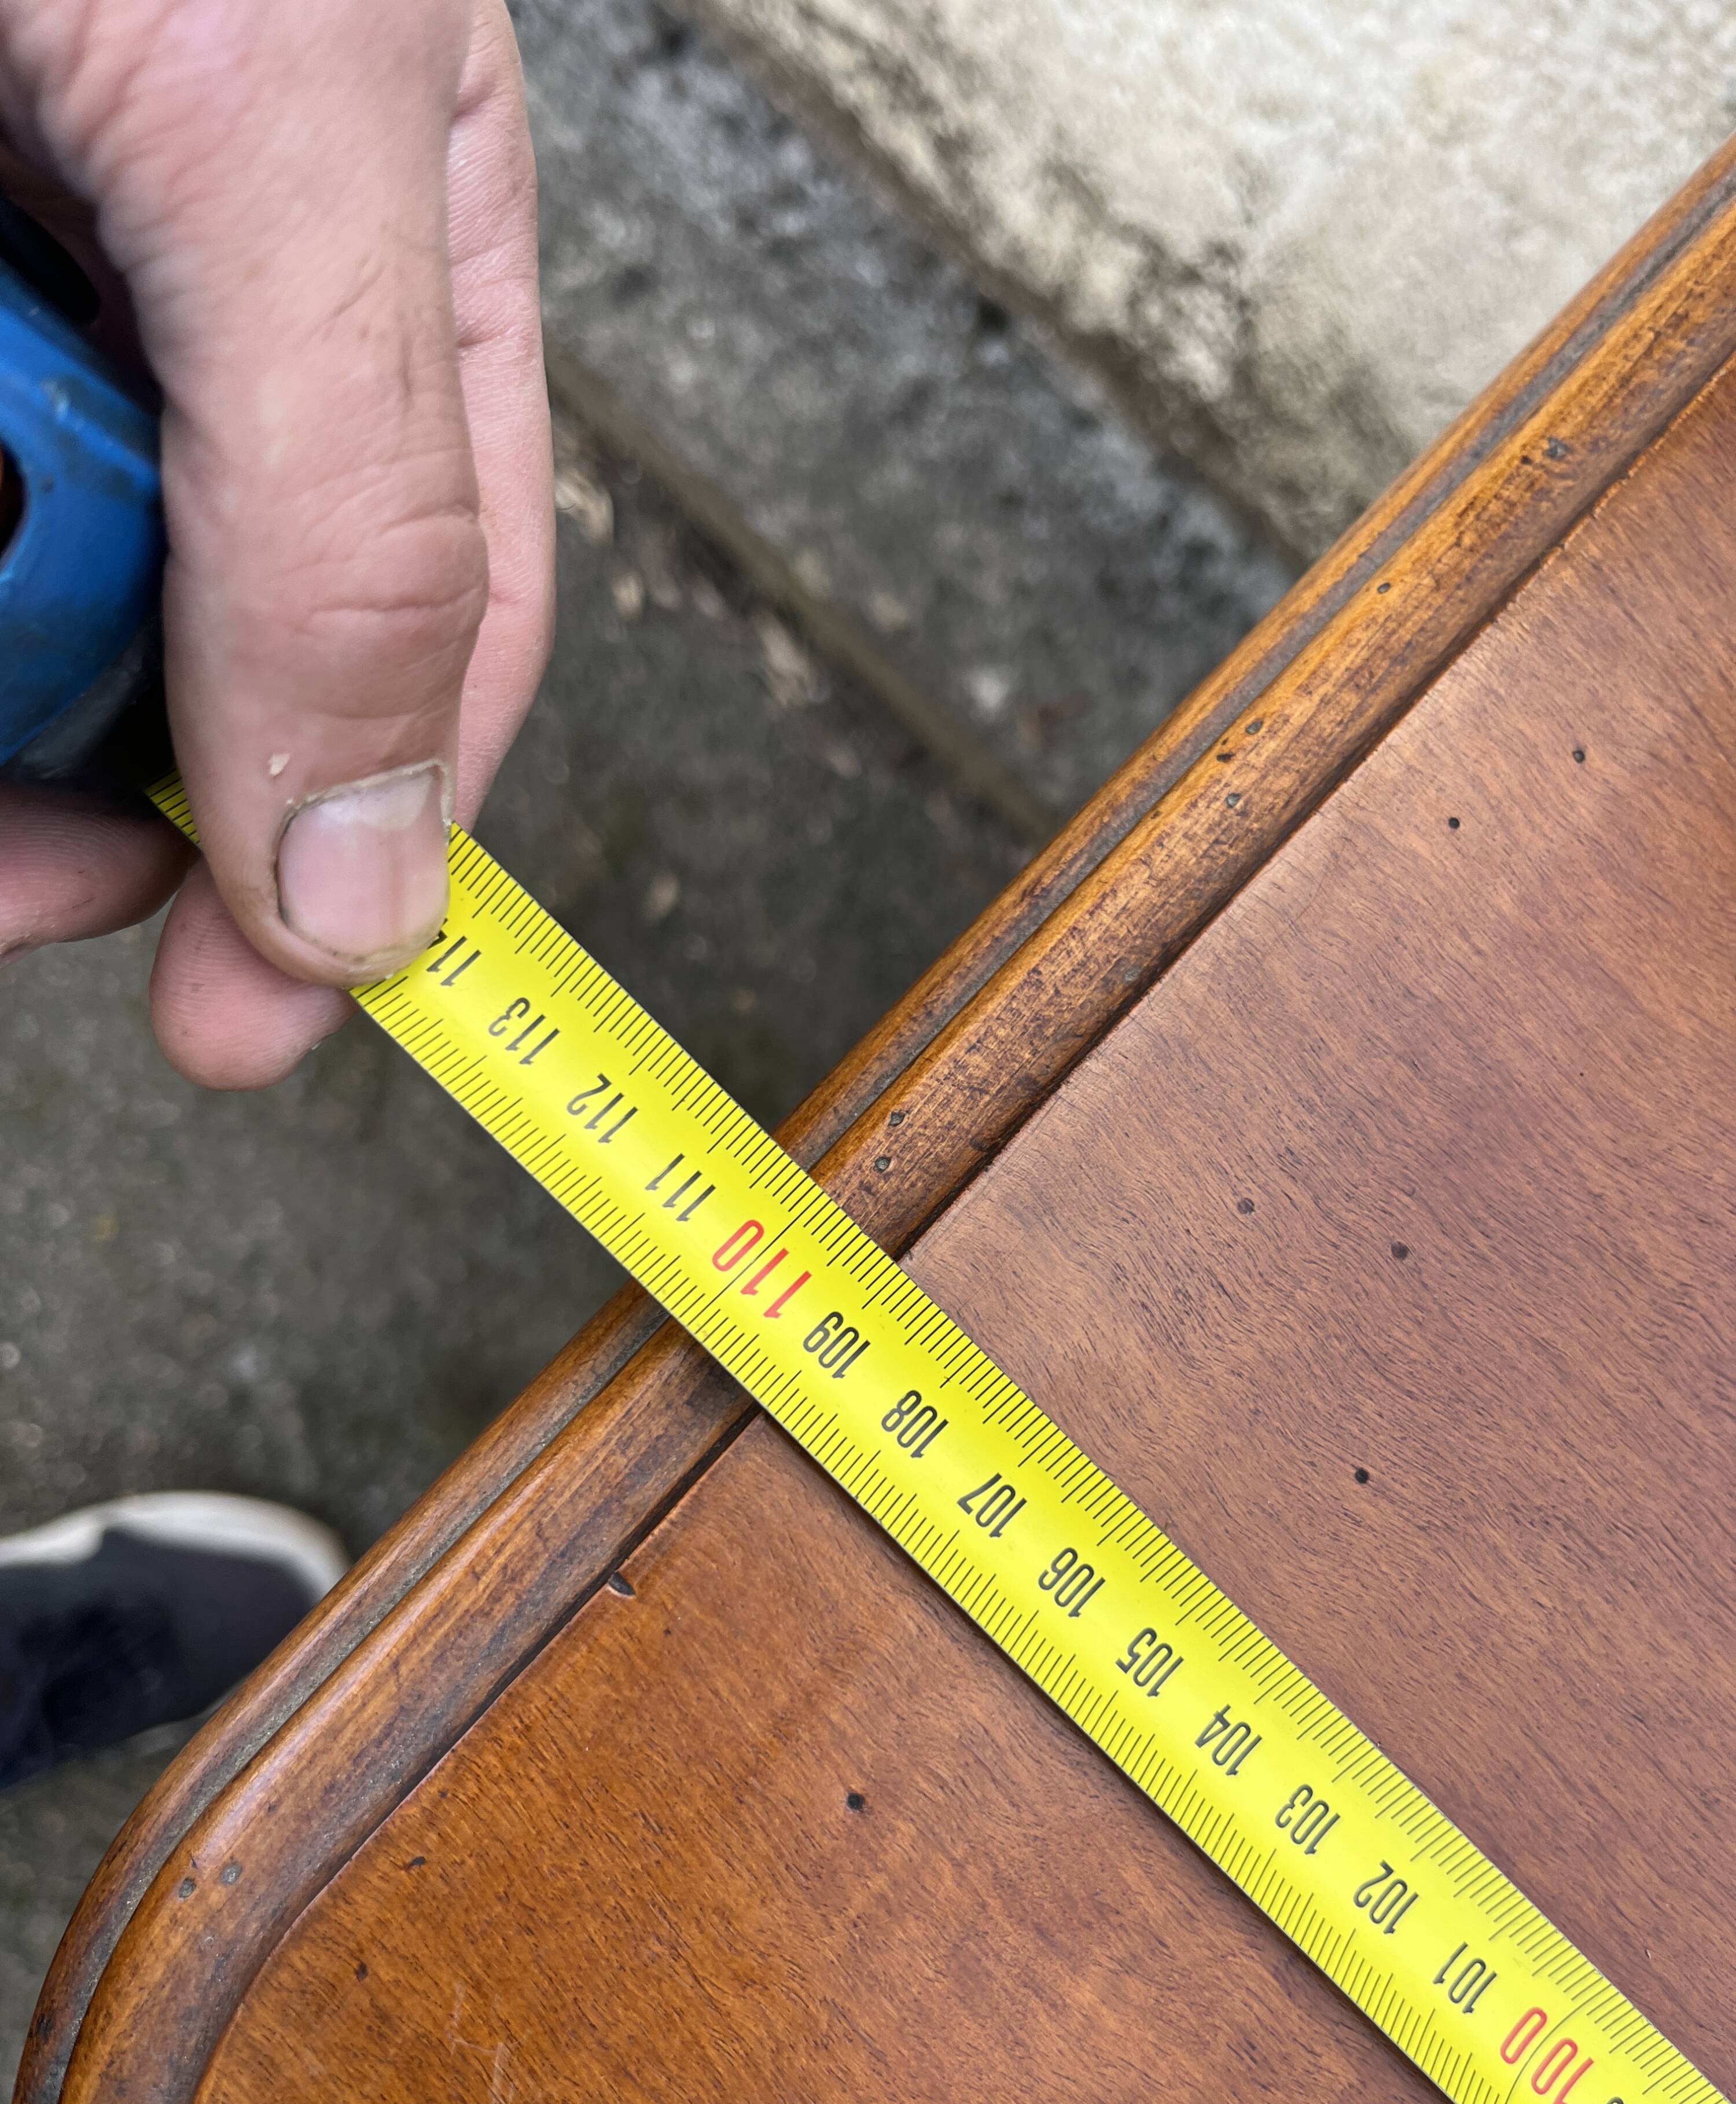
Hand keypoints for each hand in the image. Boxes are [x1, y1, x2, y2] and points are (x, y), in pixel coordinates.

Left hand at [0, 0, 553, 1086]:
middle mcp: (203, 302)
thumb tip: (374, 881)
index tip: (258, 1009)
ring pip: (16, 594)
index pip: (433, 626)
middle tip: (23, 878)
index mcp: (382, 260)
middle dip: (90, 775)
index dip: (355, 844)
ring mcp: (33, 322)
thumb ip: (364, 520)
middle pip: (191, 638)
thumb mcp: (286, 129)